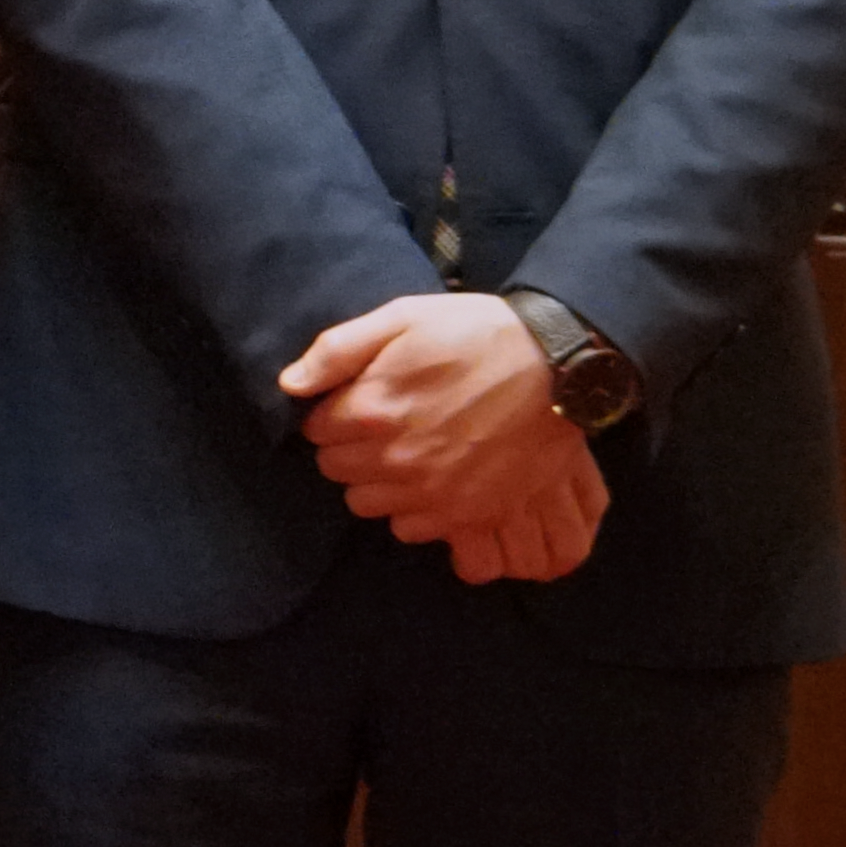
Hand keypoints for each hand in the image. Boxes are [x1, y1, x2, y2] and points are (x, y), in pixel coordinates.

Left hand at [282, 293, 601, 582]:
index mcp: (372, 409)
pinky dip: (409, 509)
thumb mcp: (401, 318)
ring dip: (374, 481)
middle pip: (336, 471)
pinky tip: (426, 479)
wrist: (556, 369)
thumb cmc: (474, 334)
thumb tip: (289, 384)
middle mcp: (396, 459)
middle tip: (377, 426)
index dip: (330, 415)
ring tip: (401, 452)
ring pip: (366, 504)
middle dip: (347, 448)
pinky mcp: (468, 514)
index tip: (352, 403)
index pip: (315, 432)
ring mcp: (432, 492)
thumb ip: (337, 350)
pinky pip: (410, 529)